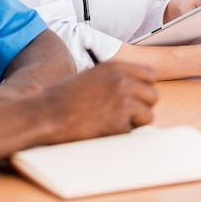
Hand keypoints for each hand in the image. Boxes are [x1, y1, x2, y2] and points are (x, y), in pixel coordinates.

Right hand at [33, 61, 157, 144]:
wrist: (47, 113)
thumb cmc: (65, 97)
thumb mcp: (92, 76)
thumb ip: (115, 79)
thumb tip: (138, 90)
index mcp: (115, 67)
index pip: (150, 75)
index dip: (145, 88)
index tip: (137, 97)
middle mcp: (121, 81)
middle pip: (153, 95)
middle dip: (142, 107)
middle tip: (125, 114)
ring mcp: (122, 101)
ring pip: (148, 116)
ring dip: (134, 123)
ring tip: (112, 122)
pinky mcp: (119, 123)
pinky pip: (131, 132)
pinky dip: (120, 135)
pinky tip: (101, 129)